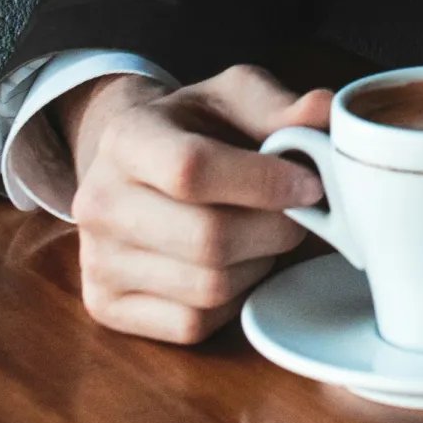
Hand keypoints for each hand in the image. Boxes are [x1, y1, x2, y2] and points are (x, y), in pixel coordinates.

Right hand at [59, 64, 332, 343]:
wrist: (138, 166)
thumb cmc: (198, 131)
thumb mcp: (235, 99)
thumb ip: (282, 107)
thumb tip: (326, 112)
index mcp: (125, 138)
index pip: (192, 169)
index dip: (265, 182)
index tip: (310, 185)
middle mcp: (98, 201)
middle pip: (209, 238)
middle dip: (275, 229)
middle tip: (296, 214)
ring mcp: (96, 260)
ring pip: (209, 287)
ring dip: (257, 264)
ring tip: (259, 234)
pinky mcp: (107, 306)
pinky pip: (193, 322)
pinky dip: (231, 301)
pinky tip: (233, 267)